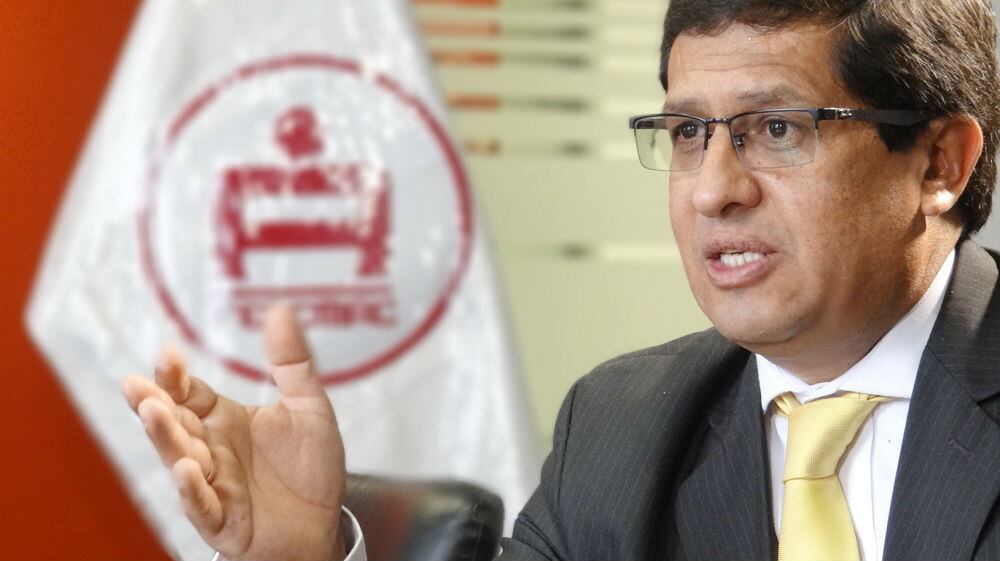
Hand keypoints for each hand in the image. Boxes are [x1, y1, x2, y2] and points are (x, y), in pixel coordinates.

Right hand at [123, 306, 347, 560]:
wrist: (322, 526)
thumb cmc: (309, 470)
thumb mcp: (309, 407)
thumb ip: (292, 363)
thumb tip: (281, 311)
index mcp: (226, 420)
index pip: (190, 393)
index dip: (175, 376)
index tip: (166, 354)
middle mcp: (212, 450)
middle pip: (175, 424)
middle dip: (155, 404)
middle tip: (138, 385)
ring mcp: (214, 485)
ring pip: (182, 460)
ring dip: (166, 438)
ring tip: (154, 412)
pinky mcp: (223, 520)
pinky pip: (203, 505)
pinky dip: (193, 490)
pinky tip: (188, 470)